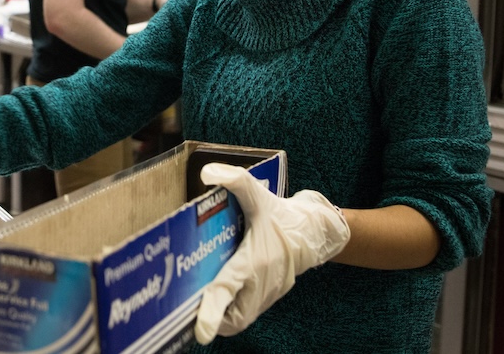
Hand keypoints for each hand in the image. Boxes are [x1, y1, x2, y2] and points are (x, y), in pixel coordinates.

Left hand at [194, 163, 350, 344]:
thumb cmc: (281, 215)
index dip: (211, 311)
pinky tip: (215, 295)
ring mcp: (267, 294)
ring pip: (239, 319)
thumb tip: (207, 172)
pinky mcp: (268, 297)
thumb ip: (234, 180)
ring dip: (220, 315)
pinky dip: (229, 310)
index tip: (199, 332)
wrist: (315, 231)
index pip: (228, 289)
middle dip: (210, 317)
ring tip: (197, 300)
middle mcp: (262, 283)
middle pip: (232, 317)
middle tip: (187, 306)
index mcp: (255, 260)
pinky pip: (245, 313)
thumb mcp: (258, 194)